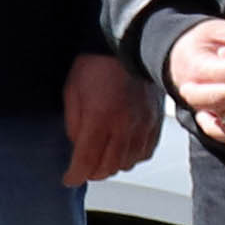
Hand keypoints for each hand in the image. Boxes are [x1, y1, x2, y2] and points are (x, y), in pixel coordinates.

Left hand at [57, 50, 157, 188]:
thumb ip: (74, 123)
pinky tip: (122, 150)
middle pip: (108, 167)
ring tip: (102, 158)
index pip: (87, 160)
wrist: (126, 46)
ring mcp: (142, 125)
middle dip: (92, 173)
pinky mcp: (154, 122)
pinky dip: (132, 157)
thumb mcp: (72, 92)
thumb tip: (77, 146)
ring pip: (127, 164)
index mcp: (100, 117)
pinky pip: (144, 152)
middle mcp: (124, 125)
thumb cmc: (95, 66)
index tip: (69, 178)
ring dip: (112, 166)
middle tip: (83, 168)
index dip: (75, 175)